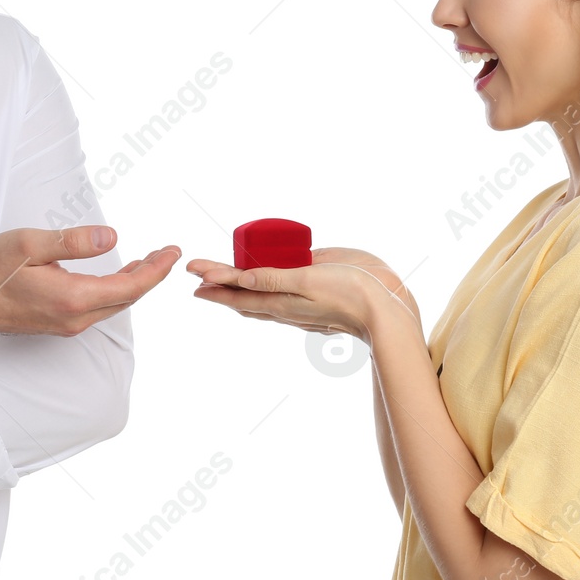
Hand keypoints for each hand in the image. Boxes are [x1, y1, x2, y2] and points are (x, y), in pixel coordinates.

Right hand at [0, 225, 180, 337]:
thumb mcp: (31, 244)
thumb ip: (74, 241)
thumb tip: (112, 236)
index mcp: (74, 298)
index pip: (131, 286)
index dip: (156, 269)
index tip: (172, 251)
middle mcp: (77, 318)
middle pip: (128, 297)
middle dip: (152, 275)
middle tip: (167, 252)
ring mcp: (70, 324)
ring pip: (115, 303)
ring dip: (135, 282)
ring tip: (150, 260)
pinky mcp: (62, 324)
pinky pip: (100, 307)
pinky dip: (117, 290)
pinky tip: (119, 274)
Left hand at [185, 247, 416, 340]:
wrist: (387, 309)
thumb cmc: (350, 293)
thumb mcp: (308, 280)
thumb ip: (274, 278)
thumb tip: (239, 280)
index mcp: (281, 302)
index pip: (238, 293)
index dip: (214, 281)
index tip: (192, 271)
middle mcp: (286, 303)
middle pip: (244, 296)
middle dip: (219, 285)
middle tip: (196, 275)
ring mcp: (300, 299)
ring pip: (261, 295)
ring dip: (239, 286)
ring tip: (221, 279)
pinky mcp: (315, 291)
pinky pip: (282, 288)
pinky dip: (266, 283)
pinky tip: (266, 277)